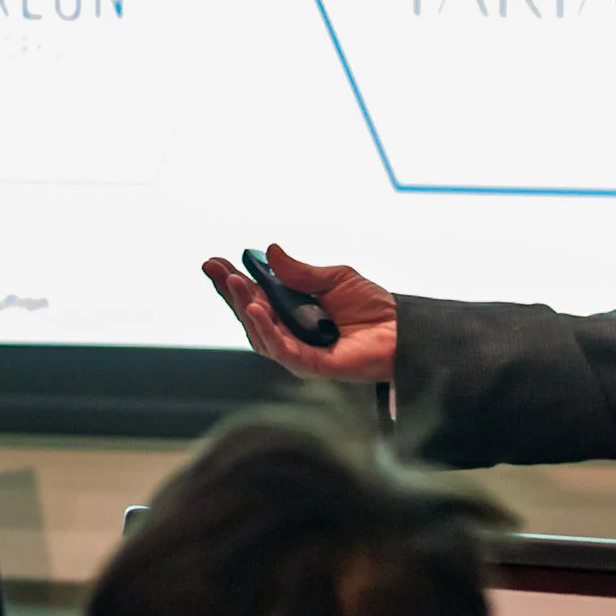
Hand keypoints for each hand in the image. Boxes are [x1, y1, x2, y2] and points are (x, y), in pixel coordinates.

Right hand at [201, 245, 396, 383]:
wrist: (401, 330)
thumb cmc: (371, 307)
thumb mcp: (335, 278)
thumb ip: (301, 272)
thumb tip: (271, 251)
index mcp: (291, 311)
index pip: (254, 296)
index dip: (233, 280)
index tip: (214, 261)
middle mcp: (288, 332)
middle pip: (249, 314)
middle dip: (230, 291)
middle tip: (216, 268)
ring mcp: (296, 350)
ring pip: (259, 333)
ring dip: (244, 307)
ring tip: (235, 283)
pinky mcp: (308, 364)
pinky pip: (280, 349)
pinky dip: (266, 330)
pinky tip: (256, 309)